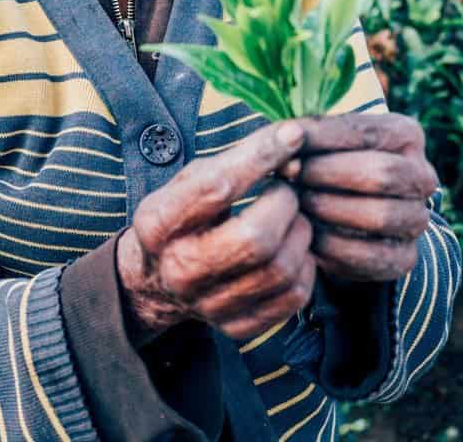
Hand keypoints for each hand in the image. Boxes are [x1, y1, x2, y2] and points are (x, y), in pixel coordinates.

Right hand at [117, 121, 315, 340]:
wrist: (157, 278)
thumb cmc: (183, 215)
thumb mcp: (189, 180)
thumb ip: (235, 161)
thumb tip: (293, 140)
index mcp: (159, 224)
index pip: (216, 187)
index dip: (260, 156)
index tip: (291, 135)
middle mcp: (180, 269)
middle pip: (255, 239)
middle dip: (284, 203)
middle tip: (286, 189)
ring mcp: (209, 305)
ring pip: (281, 268)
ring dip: (300, 232)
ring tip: (291, 216)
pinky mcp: (237, 327)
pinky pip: (293, 296)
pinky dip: (305, 265)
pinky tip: (293, 248)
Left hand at [295, 114, 437, 281]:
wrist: (338, 214)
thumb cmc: (323, 162)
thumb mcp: (318, 141)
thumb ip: (304, 136)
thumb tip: (285, 137)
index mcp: (405, 135)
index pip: (364, 131)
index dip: (320, 136)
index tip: (282, 140)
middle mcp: (421, 176)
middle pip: (380, 174)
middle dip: (326, 173)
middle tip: (288, 174)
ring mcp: (417, 219)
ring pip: (379, 215)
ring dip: (329, 209)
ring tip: (294, 203)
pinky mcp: (405, 257)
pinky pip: (371, 256)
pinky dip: (333, 247)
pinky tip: (306, 235)